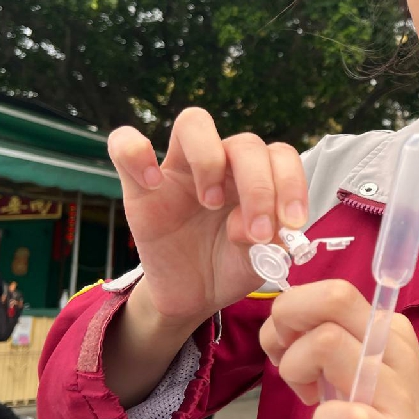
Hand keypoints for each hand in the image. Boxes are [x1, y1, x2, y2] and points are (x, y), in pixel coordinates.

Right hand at [106, 107, 306, 328]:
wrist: (193, 295)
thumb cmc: (230, 266)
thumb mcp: (258, 260)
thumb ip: (265, 241)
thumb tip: (255, 228)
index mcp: (256, 177)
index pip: (279, 155)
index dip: (292, 182)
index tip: (293, 222)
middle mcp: (223, 164)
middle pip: (245, 142)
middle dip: (259, 187)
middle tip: (257, 232)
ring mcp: (180, 170)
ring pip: (193, 122)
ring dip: (209, 160)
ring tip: (210, 203)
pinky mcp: (139, 186)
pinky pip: (124, 144)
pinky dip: (135, 152)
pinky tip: (153, 184)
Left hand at [260, 280, 418, 418]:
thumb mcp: (366, 368)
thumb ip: (332, 340)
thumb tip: (281, 325)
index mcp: (388, 329)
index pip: (332, 289)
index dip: (292, 312)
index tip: (288, 348)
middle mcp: (396, 350)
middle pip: (331, 298)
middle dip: (287, 326)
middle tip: (292, 368)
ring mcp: (398, 396)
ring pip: (327, 343)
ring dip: (296, 371)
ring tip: (312, 399)